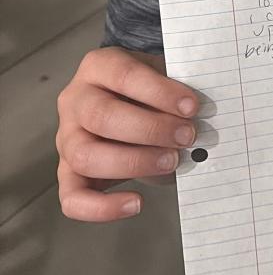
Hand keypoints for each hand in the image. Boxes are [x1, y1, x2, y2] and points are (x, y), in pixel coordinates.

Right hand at [56, 47, 199, 221]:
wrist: (130, 103)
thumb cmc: (149, 91)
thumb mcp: (161, 79)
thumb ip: (174, 94)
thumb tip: (202, 118)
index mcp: (99, 66)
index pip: (124, 75)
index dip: (159, 92)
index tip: (192, 107)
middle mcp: (75, 100)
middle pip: (102, 116)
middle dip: (150, 129)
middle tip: (187, 137)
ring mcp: (67, 138)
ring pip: (85, 156)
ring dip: (134, 162)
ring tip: (172, 161)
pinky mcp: (67, 173)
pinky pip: (72, 198)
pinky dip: (103, 207)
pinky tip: (136, 203)